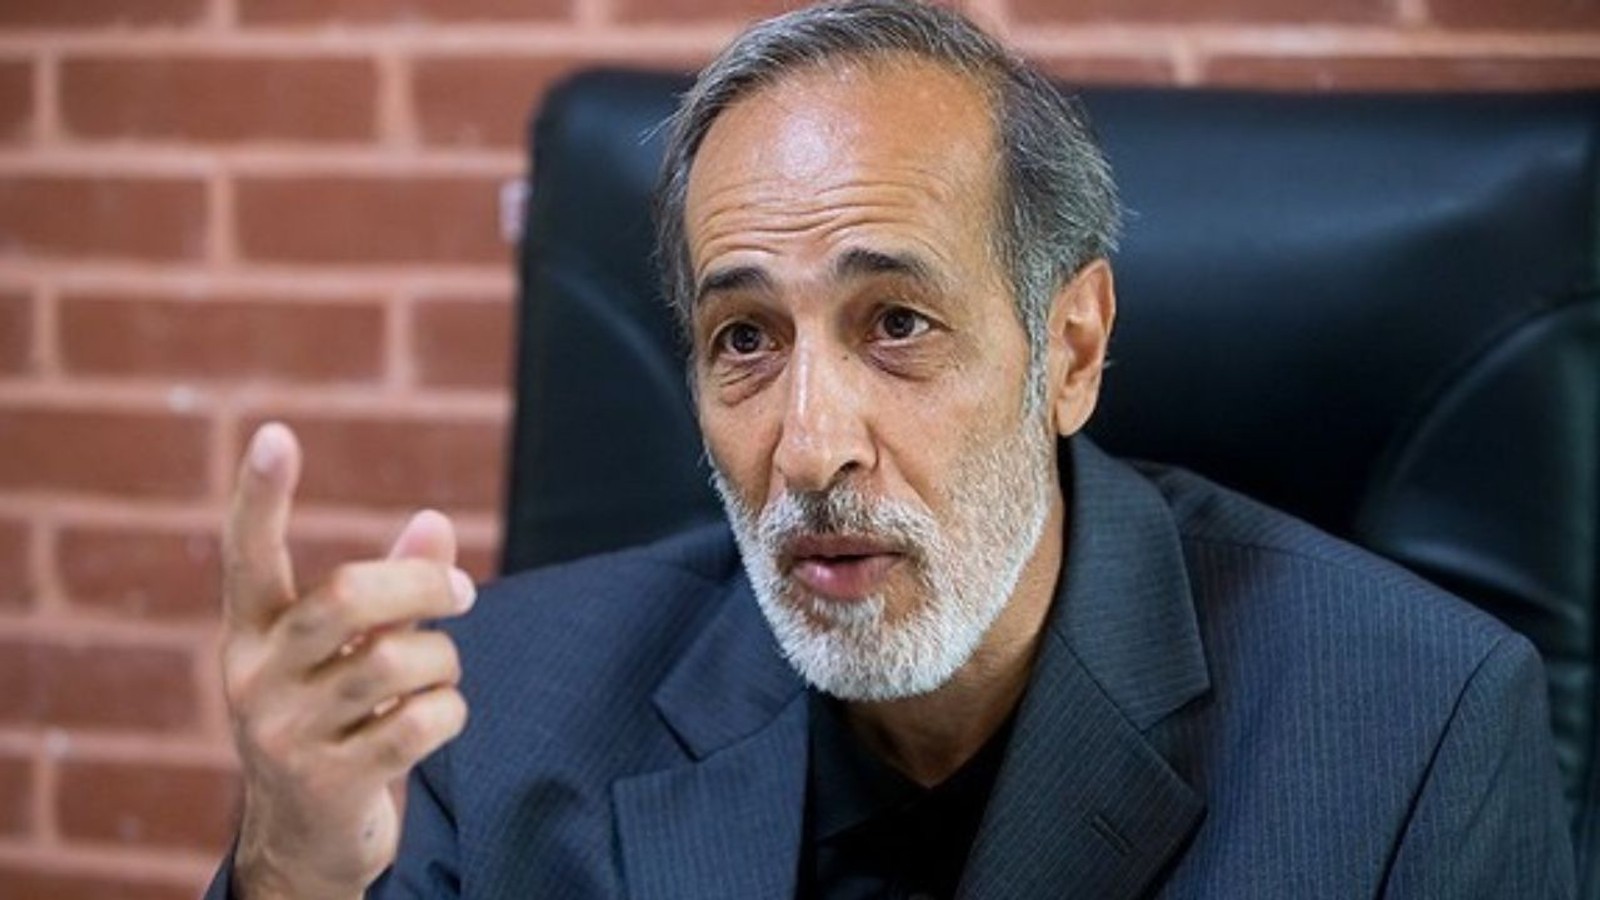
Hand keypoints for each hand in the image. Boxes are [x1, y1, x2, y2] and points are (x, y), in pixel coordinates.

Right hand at [220, 423, 473, 898]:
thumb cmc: (337, 719)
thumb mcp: (350, 650)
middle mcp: (255, 678)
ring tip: (436, 678)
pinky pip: (422, 719)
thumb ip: (391, 586)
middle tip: (461, 591)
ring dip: (442, 661)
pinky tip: (434, 722)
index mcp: (252, 634)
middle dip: (420, 583)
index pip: (249, 555)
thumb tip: (434, 520)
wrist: (306, 838)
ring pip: (399, 660)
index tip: (275, 433)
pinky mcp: (329, 781)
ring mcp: (286, 733)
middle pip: (346, 596)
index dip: (261, 495)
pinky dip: (450, 712)